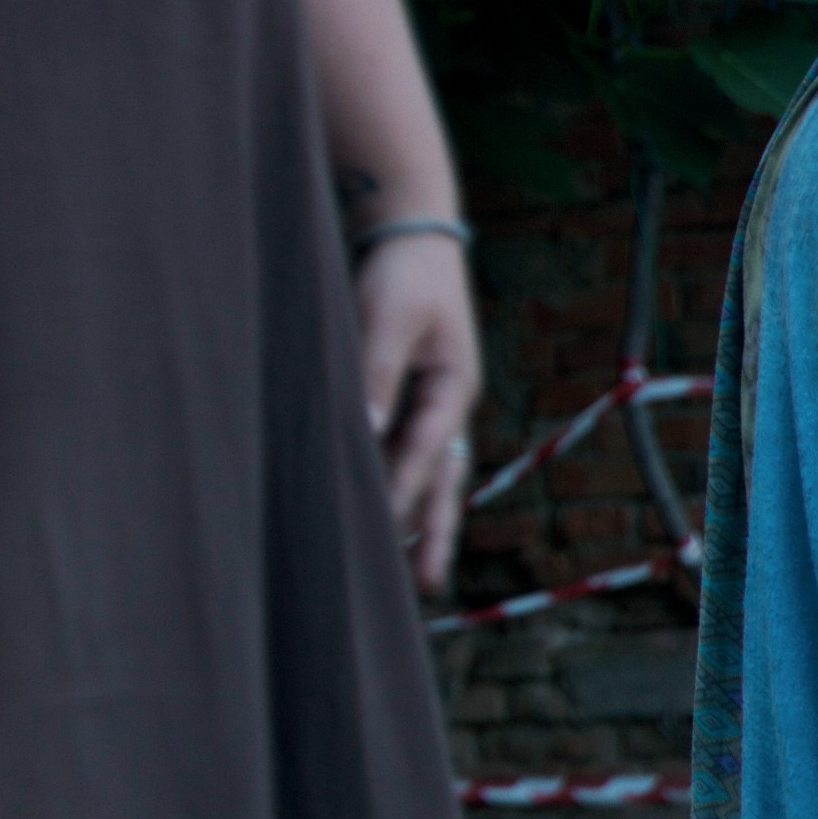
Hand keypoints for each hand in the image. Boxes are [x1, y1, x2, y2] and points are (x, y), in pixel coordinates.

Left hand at [354, 231, 480, 593]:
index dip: (401, 492)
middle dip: (432, 530)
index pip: (424, 451)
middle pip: (440, 478)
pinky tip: (380, 514)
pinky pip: (403, 452)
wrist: (407, 232)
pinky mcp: (406, 397)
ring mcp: (430, 403)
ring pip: (425, 472)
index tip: (381, 532)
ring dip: (415, 516)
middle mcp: (446, 403)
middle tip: (425, 585)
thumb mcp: (387, 315)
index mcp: (452, 386)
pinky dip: (394, 484)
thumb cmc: (400, 271)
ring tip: (407, 570)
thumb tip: (365, 430)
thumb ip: (376, 372)